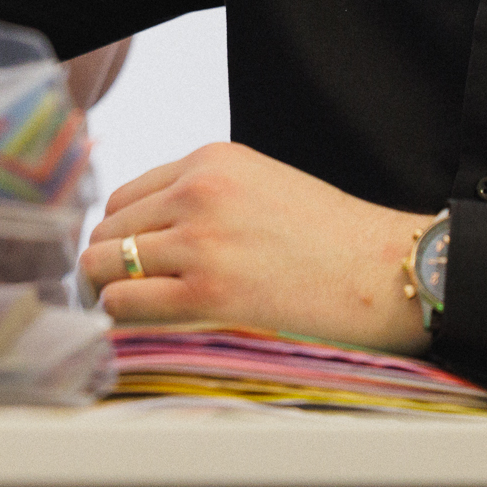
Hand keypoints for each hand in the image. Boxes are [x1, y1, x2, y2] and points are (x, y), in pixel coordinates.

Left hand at [78, 141, 430, 352]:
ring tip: (129, 313)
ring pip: (104, 263)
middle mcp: (198, 192)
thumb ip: (206, 196)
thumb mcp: (260, 184)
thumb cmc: (329, 237)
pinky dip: (120, 316)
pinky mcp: (209, 292)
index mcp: (211, 160)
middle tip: (121, 294)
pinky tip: (139, 326)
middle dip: (108, 263)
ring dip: (108, 291)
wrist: (381, 269)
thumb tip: (147, 236)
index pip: (125, 197)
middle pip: (108, 230)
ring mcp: (201, 241)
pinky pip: (126, 302)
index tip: (128, 263)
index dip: (120, 235)